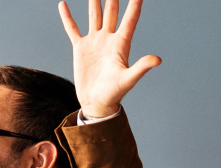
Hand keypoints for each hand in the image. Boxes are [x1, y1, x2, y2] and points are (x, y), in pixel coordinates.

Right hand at [58, 0, 160, 117]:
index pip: (130, 19)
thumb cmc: (114, 94)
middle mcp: (108, 39)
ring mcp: (94, 42)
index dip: (135, 4)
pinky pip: (73, 29)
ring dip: (94, 0)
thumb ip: (141, 68)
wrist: (96, 104)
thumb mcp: (128, 80)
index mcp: (121, 44)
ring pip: (94, 14)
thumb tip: (158, 60)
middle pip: (112, 11)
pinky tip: (63, 4)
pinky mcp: (80, 48)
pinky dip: (67, 17)